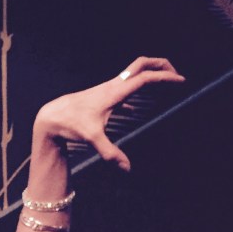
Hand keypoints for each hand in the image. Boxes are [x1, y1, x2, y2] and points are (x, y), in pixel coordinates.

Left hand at [33, 56, 184, 172]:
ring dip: (151, 72)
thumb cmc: (70, 124)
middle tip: (176, 74)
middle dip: (161, 64)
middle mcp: (113, 85)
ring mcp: (108, 87)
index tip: (181, 81)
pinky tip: (138, 103)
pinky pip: (125, 84)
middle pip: (142, 63)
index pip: (145, 78)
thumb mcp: (92, 139)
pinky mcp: (103, 93)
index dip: (165, 78)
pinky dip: (137, 87)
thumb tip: (126, 168)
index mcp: (115, 92)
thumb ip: (110, 153)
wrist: (51, 116)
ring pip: (134, 71)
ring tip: (165, 83)